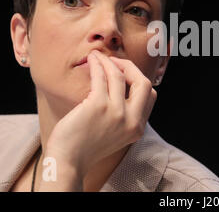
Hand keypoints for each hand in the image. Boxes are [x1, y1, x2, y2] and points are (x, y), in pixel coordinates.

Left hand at [44, 50, 156, 178]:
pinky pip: (101, 77)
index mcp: (138, 127)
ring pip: (119, 75)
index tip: (124, 73)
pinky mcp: (98, 106)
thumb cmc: (86, 145)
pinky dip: (97, 65)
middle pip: (143, 82)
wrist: (67, 161)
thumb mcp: (116, 133)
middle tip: (115, 62)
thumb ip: (125, 115)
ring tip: (98, 56)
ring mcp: (116, 113)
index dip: (139, 80)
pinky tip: (92, 61)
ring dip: (108, 61)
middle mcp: (131, 120)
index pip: (150, 95)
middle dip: (130, 67)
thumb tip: (122, 84)